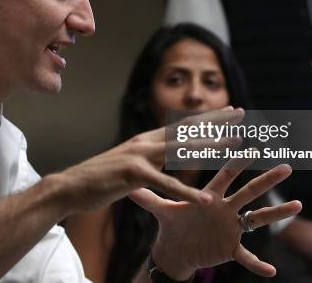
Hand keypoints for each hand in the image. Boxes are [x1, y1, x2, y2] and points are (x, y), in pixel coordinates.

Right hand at [58, 107, 244, 213]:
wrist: (70, 186)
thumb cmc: (100, 179)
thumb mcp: (129, 165)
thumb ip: (148, 160)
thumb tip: (162, 160)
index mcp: (145, 141)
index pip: (181, 126)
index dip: (206, 118)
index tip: (227, 111)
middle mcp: (145, 143)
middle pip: (187, 130)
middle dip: (216, 122)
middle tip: (241, 113)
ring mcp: (139, 156)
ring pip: (182, 150)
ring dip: (211, 147)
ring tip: (236, 144)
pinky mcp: (133, 174)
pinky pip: (165, 184)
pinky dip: (186, 192)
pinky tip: (204, 199)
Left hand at [131, 159, 301, 279]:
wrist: (177, 247)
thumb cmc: (174, 223)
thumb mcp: (162, 210)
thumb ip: (149, 198)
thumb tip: (131, 186)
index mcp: (210, 196)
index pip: (225, 175)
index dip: (235, 161)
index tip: (250, 144)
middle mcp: (226, 208)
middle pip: (249, 192)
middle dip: (267, 180)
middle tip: (286, 166)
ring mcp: (232, 227)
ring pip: (258, 219)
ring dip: (278, 213)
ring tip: (298, 205)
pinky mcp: (231, 248)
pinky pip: (246, 256)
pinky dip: (257, 264)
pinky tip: (272, 270)